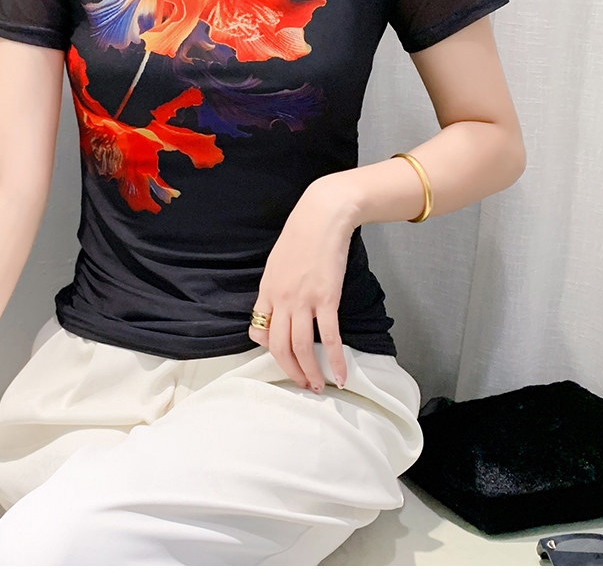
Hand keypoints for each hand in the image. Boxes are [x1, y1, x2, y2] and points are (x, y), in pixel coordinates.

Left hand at [248, 176, 356, 392]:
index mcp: (267, 291)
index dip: (270, 351)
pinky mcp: (327, 298)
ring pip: (302, 347)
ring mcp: (303, 300)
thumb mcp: (278, 262)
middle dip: (291, 371)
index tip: (284, 360)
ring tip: (320, 386)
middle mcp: (281, 299)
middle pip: (279, 347)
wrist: (322, 216)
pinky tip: (342, 374)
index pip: (260, 331)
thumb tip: (281, 307)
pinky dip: (336, 360)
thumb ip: (277, 286)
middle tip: (303, 384)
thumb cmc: (302, 235)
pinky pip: (329, 337)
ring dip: (311, 372)